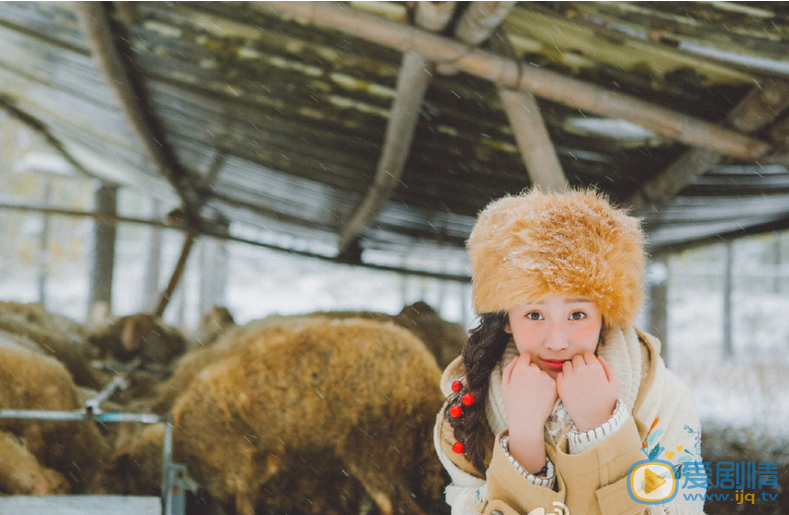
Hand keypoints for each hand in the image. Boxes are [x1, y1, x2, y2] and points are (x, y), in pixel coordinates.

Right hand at [501, 353, 556, 472]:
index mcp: (520, 368)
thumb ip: (509, 368)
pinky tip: (541, 397)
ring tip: (534, 395)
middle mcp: (534, 370)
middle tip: (527, 389)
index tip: (523, 374)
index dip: (524, 364)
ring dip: (540, 381)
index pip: (525, 356)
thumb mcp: (504, 386)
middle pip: (534, 366)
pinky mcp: (554, 385)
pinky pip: (550, 381)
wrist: (527, 422)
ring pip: (543, 374)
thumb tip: (518, 357)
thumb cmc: (513, 405)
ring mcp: (545, 377)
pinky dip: (547, 388)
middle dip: (531, 374)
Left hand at [556, 351, 617, 431]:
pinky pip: (560, 375)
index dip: (589, 360)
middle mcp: (581, 370)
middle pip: (576, 358)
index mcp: (595, 368)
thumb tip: (598, 356)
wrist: (595, 421)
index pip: (587, 354)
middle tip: (583, 375)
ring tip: (577, 380)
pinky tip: (571, 386)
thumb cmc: (607, 402)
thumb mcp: (614, 384)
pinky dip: (564, 378)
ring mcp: (570, 378)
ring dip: (571, 370)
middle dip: (580, 364)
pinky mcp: (561, 386)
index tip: (590, 368)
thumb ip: (607, 367)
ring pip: (567, 365)